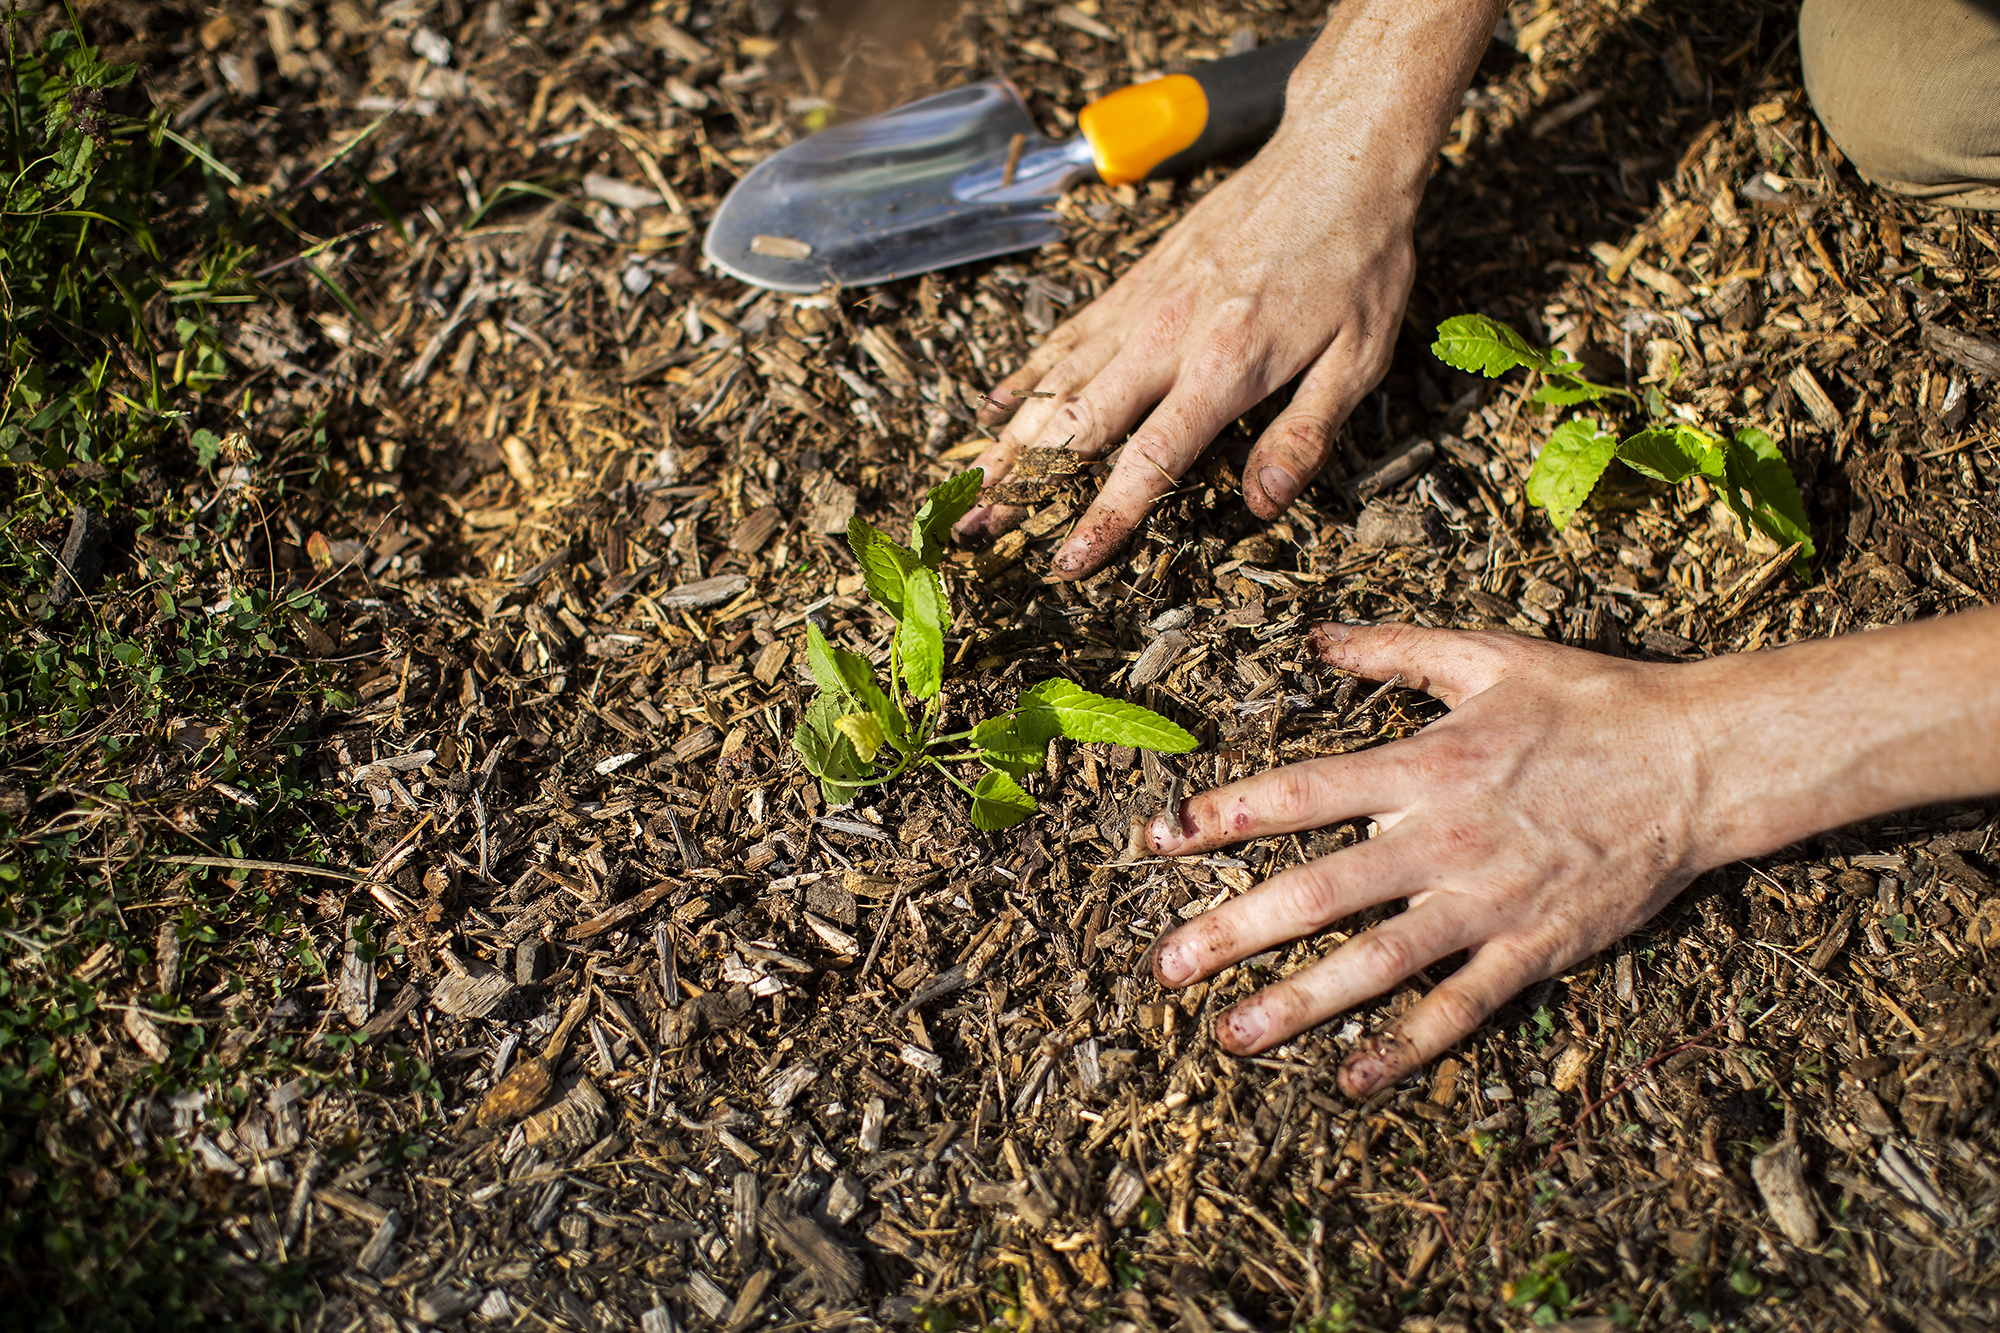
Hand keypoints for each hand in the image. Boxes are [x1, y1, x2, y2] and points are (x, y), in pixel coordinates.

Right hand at [957, 123, 1413, 576]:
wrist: (1337, 155)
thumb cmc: (1359, 259)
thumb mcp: (1360, 356)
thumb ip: (1306, 433)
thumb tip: (1263, 504)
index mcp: (1223, 367)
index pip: (1147, 461)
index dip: (1104, 518)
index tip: (1065, 562)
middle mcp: (1165, 338)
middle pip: (1074, 428)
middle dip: (1021, 487)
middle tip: (972, 532)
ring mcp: (1141, 307)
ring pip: (1054, 384)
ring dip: (1005, 442)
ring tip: (966, 487)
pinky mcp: (1133, 282)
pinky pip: (1065, 337)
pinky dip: (1024, 375)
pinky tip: (994, 408)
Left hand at [1145, 621, 1718, 1097]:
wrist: (1701, 760)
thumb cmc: (1592, 700)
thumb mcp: (1488, 655)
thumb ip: (1393, 650)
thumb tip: (1315, 638)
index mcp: (1424, 764)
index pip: (1299, 793)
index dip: (1222, 816)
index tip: (1157, 841)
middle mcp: (1443, 838)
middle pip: (1318, 891)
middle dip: (1234, 930)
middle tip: (1166, 967)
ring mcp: (1488, 901)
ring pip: (1376, 962)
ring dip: (1299, 1002)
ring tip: (1232, 1037)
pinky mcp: (1533, 948)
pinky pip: (1460, 1008)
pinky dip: (1406, 1046)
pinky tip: (1353, 1079)